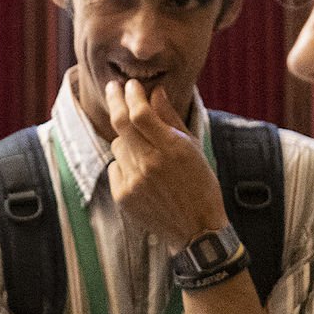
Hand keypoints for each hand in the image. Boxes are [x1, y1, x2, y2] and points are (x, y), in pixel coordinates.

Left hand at [104, 78, 227, 248]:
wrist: (196, 229)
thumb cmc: (200, 183)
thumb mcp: (193, 148)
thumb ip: (171, 118)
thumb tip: (155, 91)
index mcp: (173, 149)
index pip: (141, 113)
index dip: (132, 95)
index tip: (131, 84)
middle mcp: (151, 164)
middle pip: (121, 124)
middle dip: (115, 100)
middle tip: (113, 88)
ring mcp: (134, 181)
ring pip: (117, 144)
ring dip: (125, 138)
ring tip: (143, 147)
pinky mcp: (123, 196)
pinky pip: (115, 166)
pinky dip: (124, 163)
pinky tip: (142, 173)